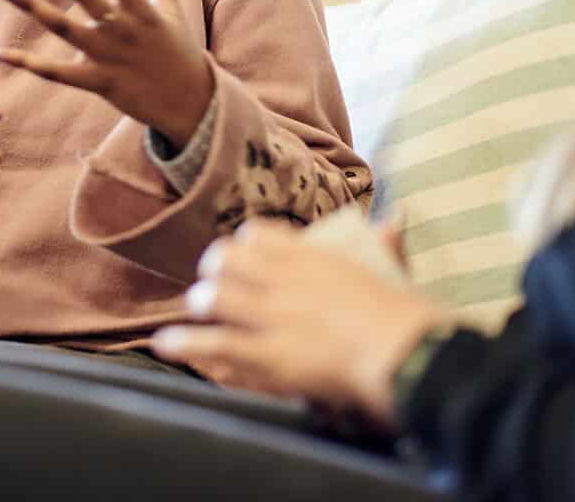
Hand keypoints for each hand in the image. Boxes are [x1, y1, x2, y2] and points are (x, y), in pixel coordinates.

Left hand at [0, 0, 214, 147]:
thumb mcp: (173, 13)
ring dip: (32, 8)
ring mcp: (109, 57)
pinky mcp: (100, 83)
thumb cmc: (180, 55)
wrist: (193, 106)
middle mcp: (122, 30)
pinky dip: (28, 64)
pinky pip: (58, 74)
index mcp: (141, 11)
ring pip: (64, 29)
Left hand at [151, 220, 447, 431]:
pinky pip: (216, 344)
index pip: (262, 236)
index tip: (243, 250)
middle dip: (216, 268)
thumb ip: (386, 244)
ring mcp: (273, 317)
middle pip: (230, 262)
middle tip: (212, 278)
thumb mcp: (395, 272)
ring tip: (198, 306)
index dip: (246, 242)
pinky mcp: (269, 354)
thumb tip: (393, 220)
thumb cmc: (407, 318)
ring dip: (205, 301)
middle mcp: (285, 281)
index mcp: (313, 257)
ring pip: (218, 298)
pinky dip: (187, 343)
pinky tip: (167, 343)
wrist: (403, 354)